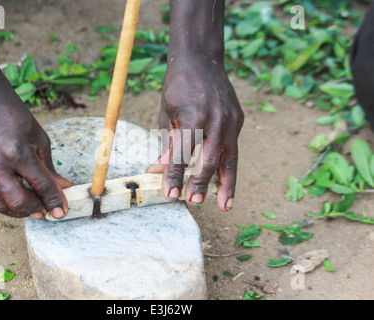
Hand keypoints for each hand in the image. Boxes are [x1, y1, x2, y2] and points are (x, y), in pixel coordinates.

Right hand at [0, 83, 72, 218]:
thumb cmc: (14, 115)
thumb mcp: (39, 139)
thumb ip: (49, 168)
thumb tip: (62, 187)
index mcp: (17, 153)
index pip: (41, 186)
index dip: (55, 201)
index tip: (62, 211)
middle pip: (18, 203)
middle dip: (36, 210)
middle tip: (46, 210)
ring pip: (0, 205)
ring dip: (19, 210)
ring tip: (32, 205)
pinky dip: (4, 200)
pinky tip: (15, 194)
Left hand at [147, 53, 243, 210]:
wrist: (202, 58)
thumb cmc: (177, 85)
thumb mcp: (166, 112)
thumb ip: (167, 142)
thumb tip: (160, 169)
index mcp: (193, 117)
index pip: (183, 155)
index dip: (176, 176)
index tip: (171, 194)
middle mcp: (216, 120)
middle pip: (210, 161)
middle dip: (202, 184)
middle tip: (194, 201)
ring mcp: (231, 120)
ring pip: (230, 159)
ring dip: (228, 185)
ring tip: (225, 206)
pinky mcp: (238, 119)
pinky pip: (233, 147)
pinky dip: (229, 166)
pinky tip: (225, 182)